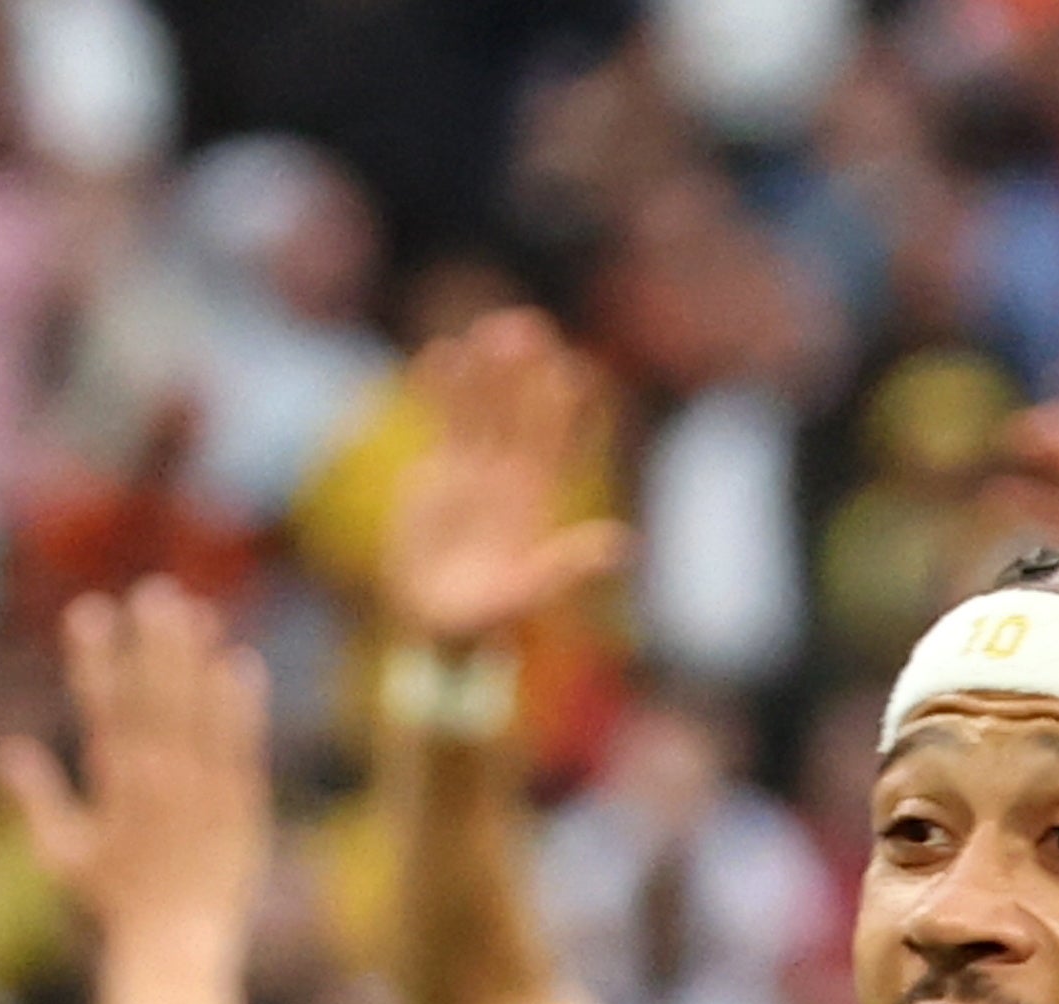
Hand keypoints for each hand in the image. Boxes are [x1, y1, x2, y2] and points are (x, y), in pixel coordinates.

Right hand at [0, 581, 270, 955]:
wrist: (176, 945)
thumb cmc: (116, 902)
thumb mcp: (64, 853)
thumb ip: (36, 798)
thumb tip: (6, 750)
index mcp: (111, 788)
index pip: (100, 708)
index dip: (94, 657)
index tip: (89, 610)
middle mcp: (155, 785)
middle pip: (153, 701)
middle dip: (152, 645)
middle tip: (154, 592)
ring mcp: (200, 793)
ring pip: (197, 714)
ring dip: (195, 661)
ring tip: (196, 613)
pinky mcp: (240, 805)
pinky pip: (240, 747)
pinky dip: (241, 707)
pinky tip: (240, 665)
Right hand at [381, 309, 631, 649]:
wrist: (433, 623)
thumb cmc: (482, 619)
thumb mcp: (524, 596)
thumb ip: (568, 568)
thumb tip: (625, 545)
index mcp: (538, 498)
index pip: (559, 440)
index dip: (565, 405)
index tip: (569, 369)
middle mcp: (510, 475)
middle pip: (521, 411)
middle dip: (524, 372)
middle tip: (524, 327)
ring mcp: (474, 470)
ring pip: (482, 408)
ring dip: (483, 371)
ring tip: (480, 332)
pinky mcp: (438, 472)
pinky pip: (442, 420)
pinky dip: (439, 390)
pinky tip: (438, 354)